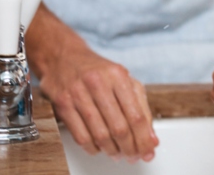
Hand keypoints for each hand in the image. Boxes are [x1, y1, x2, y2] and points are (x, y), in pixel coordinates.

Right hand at [37, 44, 158, 161]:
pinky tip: (99, 148)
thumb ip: (141, 108)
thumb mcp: (125, 80)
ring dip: (112, 150)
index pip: (136, 115)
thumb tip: (151, 138)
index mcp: (118, 76)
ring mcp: (78, 94)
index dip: (144, 139)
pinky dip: (93, 148)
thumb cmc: (98, 71)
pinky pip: (81, 136)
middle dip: (129, 148)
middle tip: (133, 155)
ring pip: (100, 135)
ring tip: (117, 153)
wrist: (63, 57)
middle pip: (119, 128)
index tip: (147, 151)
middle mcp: (98, 83)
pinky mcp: (62, 105)